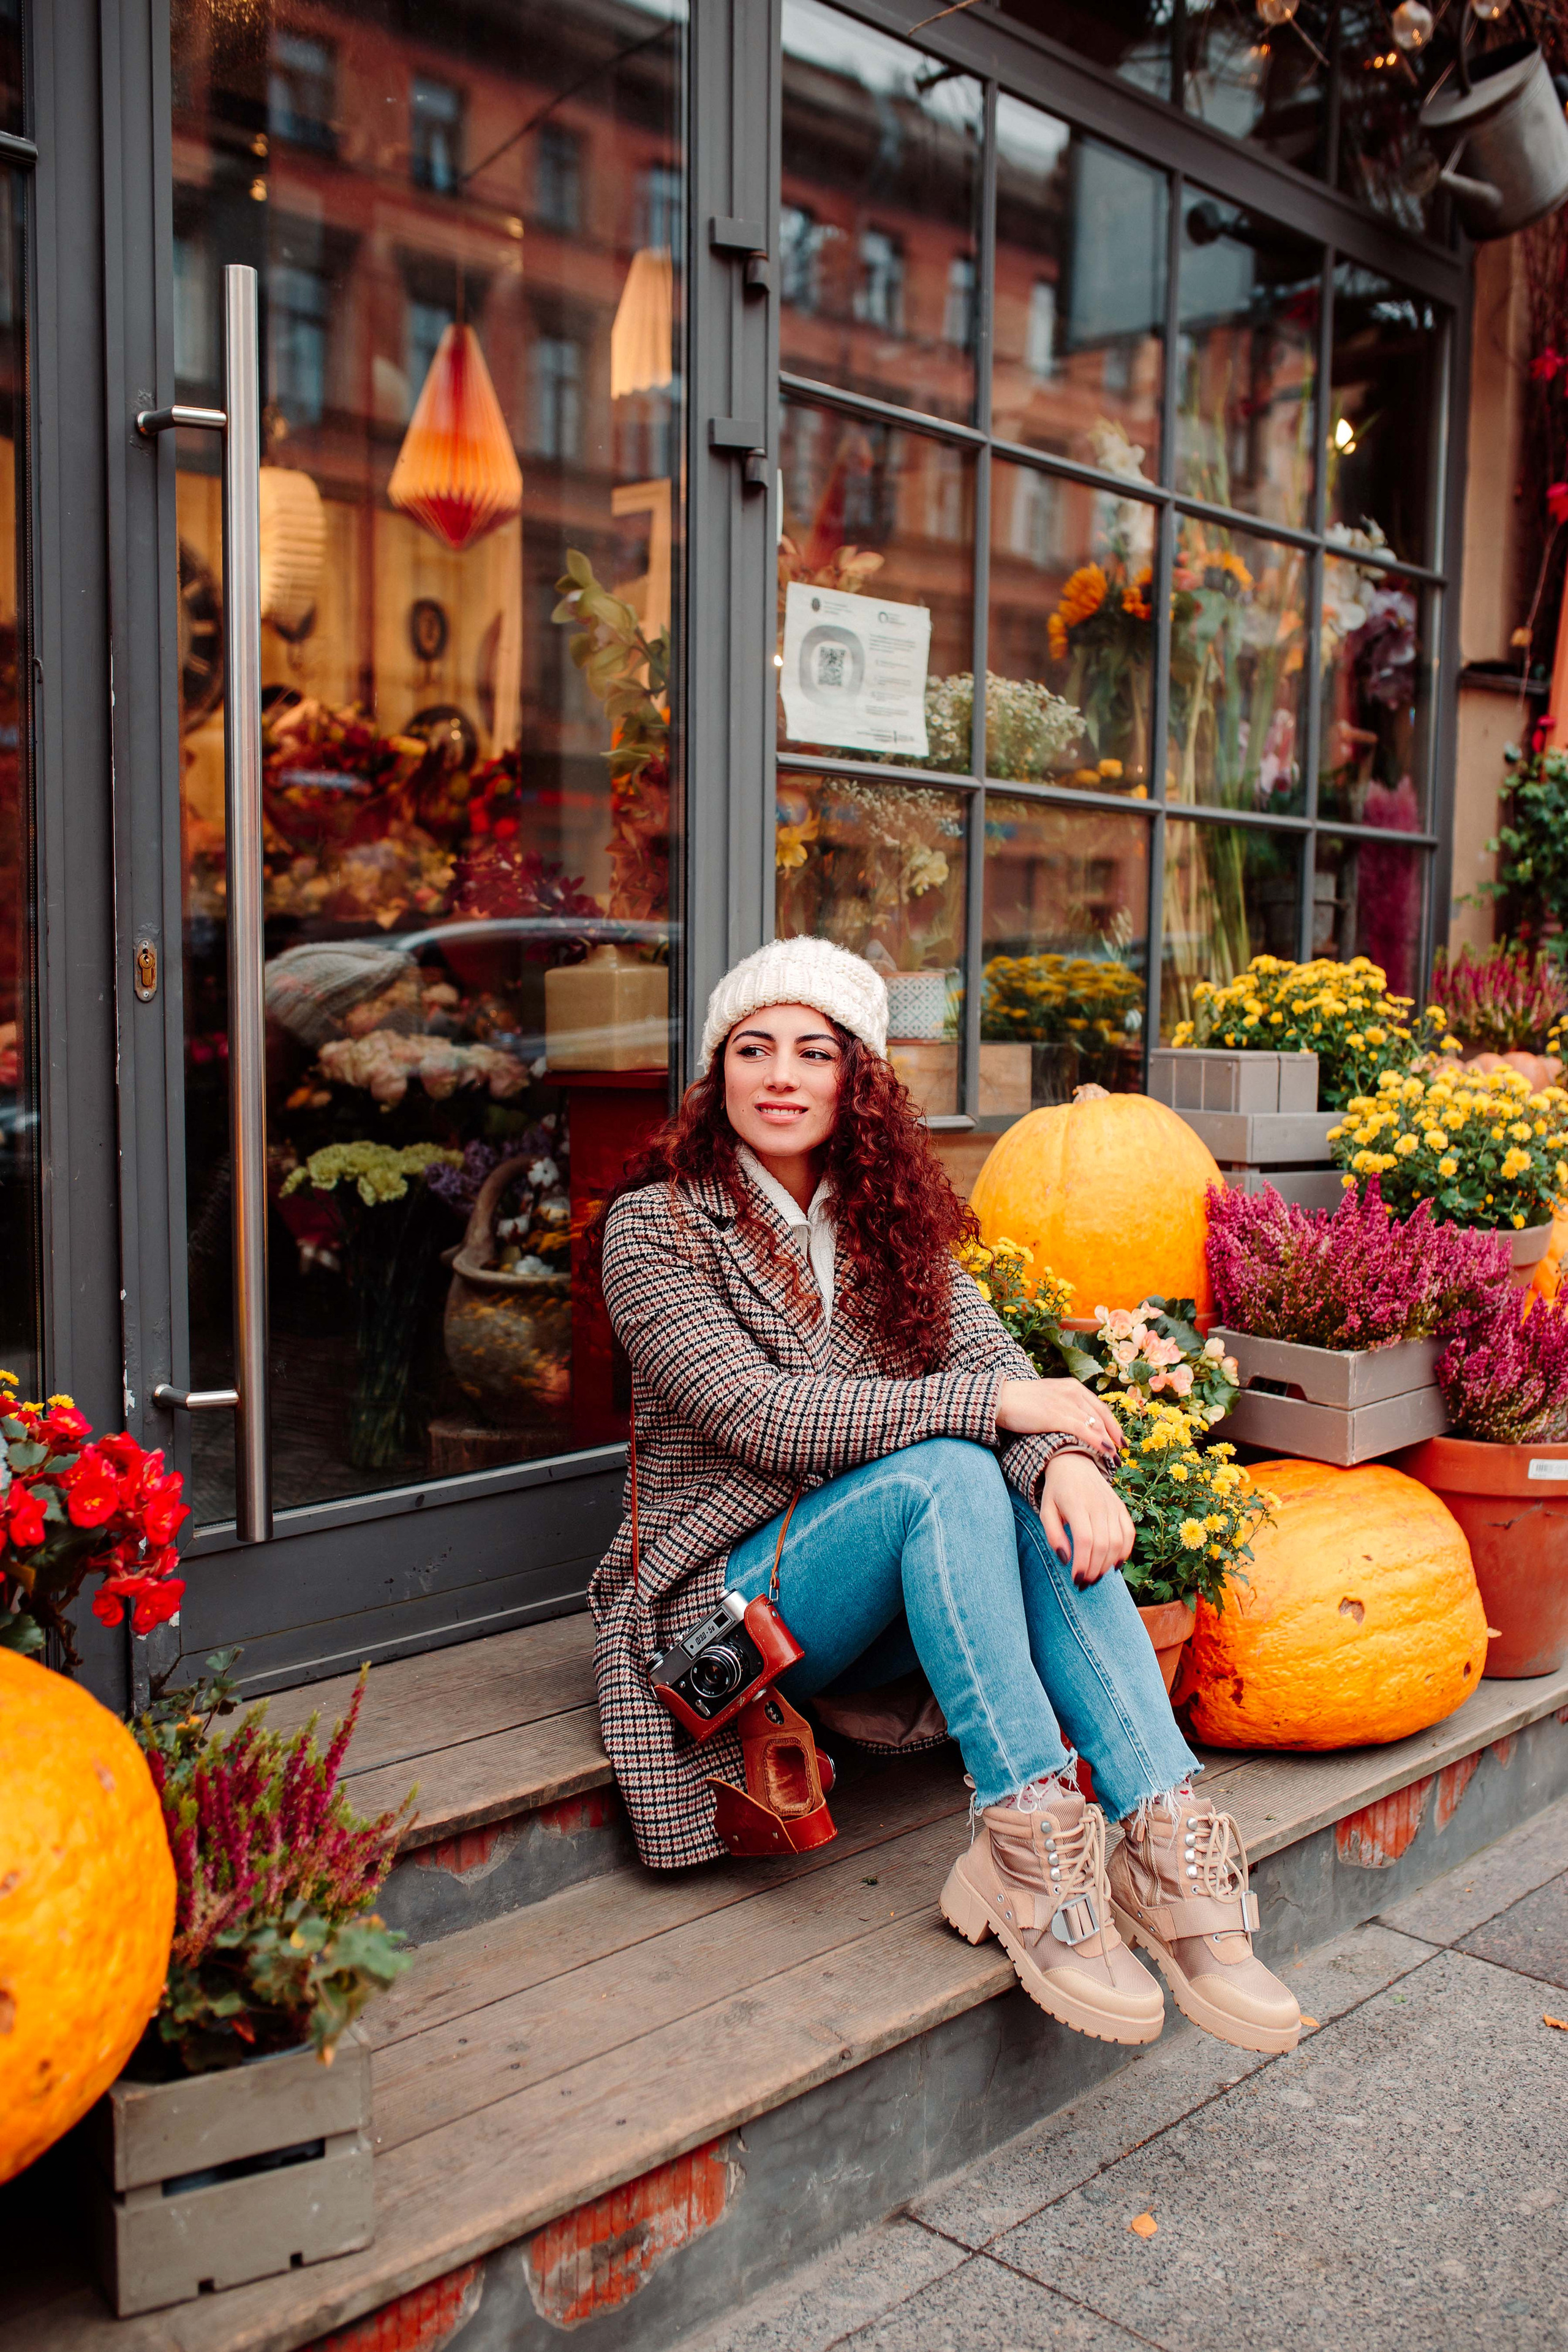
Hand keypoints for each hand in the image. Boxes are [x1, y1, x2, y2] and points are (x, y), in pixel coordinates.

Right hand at [996, 1376, 1122, 1453]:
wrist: (1000, 1399)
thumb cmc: (1021, 1402)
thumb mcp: (1049, 1398)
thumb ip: (1065, 1405)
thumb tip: (1076, 1422)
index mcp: (1072, 1387)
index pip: (1100, 1407)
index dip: (1113, 1424)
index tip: (1120, 1439)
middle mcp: (1073, 1392)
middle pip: (1102, 1416)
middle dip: (1114, 1436)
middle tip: (1122, 1452)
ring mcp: (1065, 1403)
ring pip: (1095, 1425)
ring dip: (1108, 1444)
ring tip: (1115, 1460)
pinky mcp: (1056, 1415)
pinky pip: (1084, 1430)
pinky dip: (1097, 1442)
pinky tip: (1105, 1453)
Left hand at [1040, 1452, 1134, 1586]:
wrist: (1074, 1463)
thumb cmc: (1057, 1491)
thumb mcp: (1046, 1510)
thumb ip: (1053, 1535)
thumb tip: (1065, 1559)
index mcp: (1075, 1504)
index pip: (1085, 1540)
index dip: (1083, 1563)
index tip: (1077, 1580)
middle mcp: (1097, 1505)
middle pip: (1103, 1544)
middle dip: (1095, 1569)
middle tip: (1085, 1583)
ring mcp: (1112, 1505)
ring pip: (1117, 1542)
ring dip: (1108, 1564)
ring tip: (1096, 1576)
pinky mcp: (1121, 1507)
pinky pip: (1129, 1533)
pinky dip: (1125, 1551)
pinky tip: (1115, 1565)